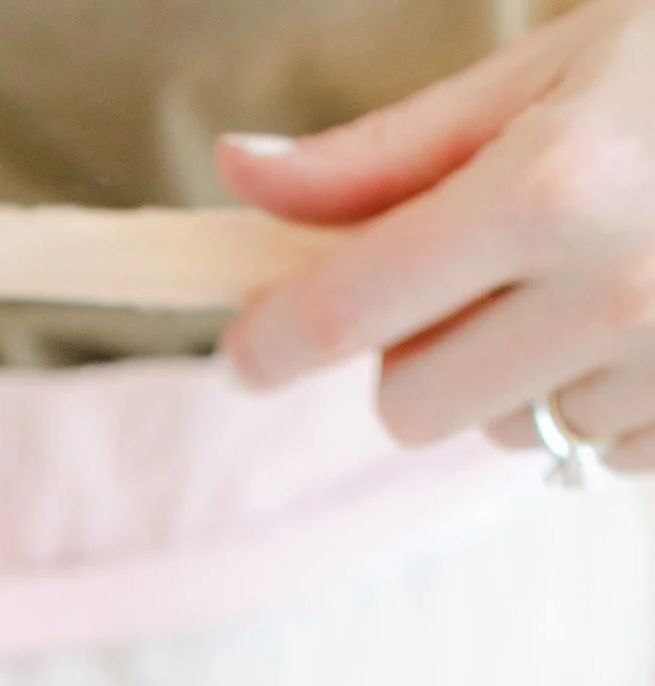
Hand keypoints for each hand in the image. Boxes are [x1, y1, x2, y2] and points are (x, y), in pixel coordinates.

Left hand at [220, 0, 654, 467]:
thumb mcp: (556, 66)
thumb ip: (393, 150)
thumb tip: (240, 177)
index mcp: (551, 190)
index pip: (351, 312)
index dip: (276, 341)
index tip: (250, 350)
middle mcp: (612, 293)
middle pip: (411, 406)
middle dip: (417, 350)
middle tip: (481, 266)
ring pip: (506, 434)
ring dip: (525, 372)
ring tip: (613, 266)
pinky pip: (600, 452)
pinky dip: (607, 397)